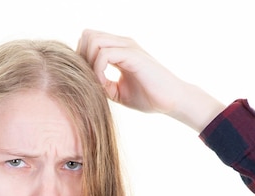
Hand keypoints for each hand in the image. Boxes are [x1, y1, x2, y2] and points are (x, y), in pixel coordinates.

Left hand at [77, 29, 225, 131]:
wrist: (172, 101)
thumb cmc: (149, 97)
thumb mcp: (117, 91)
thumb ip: (102, 83)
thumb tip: (85, 80)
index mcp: (119, 49)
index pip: (89, 40)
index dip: (82, 58)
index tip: (87, 79)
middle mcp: (123, 43)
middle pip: (88, 35)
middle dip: (82, 57)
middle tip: (89, 79)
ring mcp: (129, 47)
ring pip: (93, 40)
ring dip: (88, 63)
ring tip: (97, 83)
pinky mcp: (133, 55)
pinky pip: (104, 54)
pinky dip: (98, 70)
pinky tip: (103, 85)